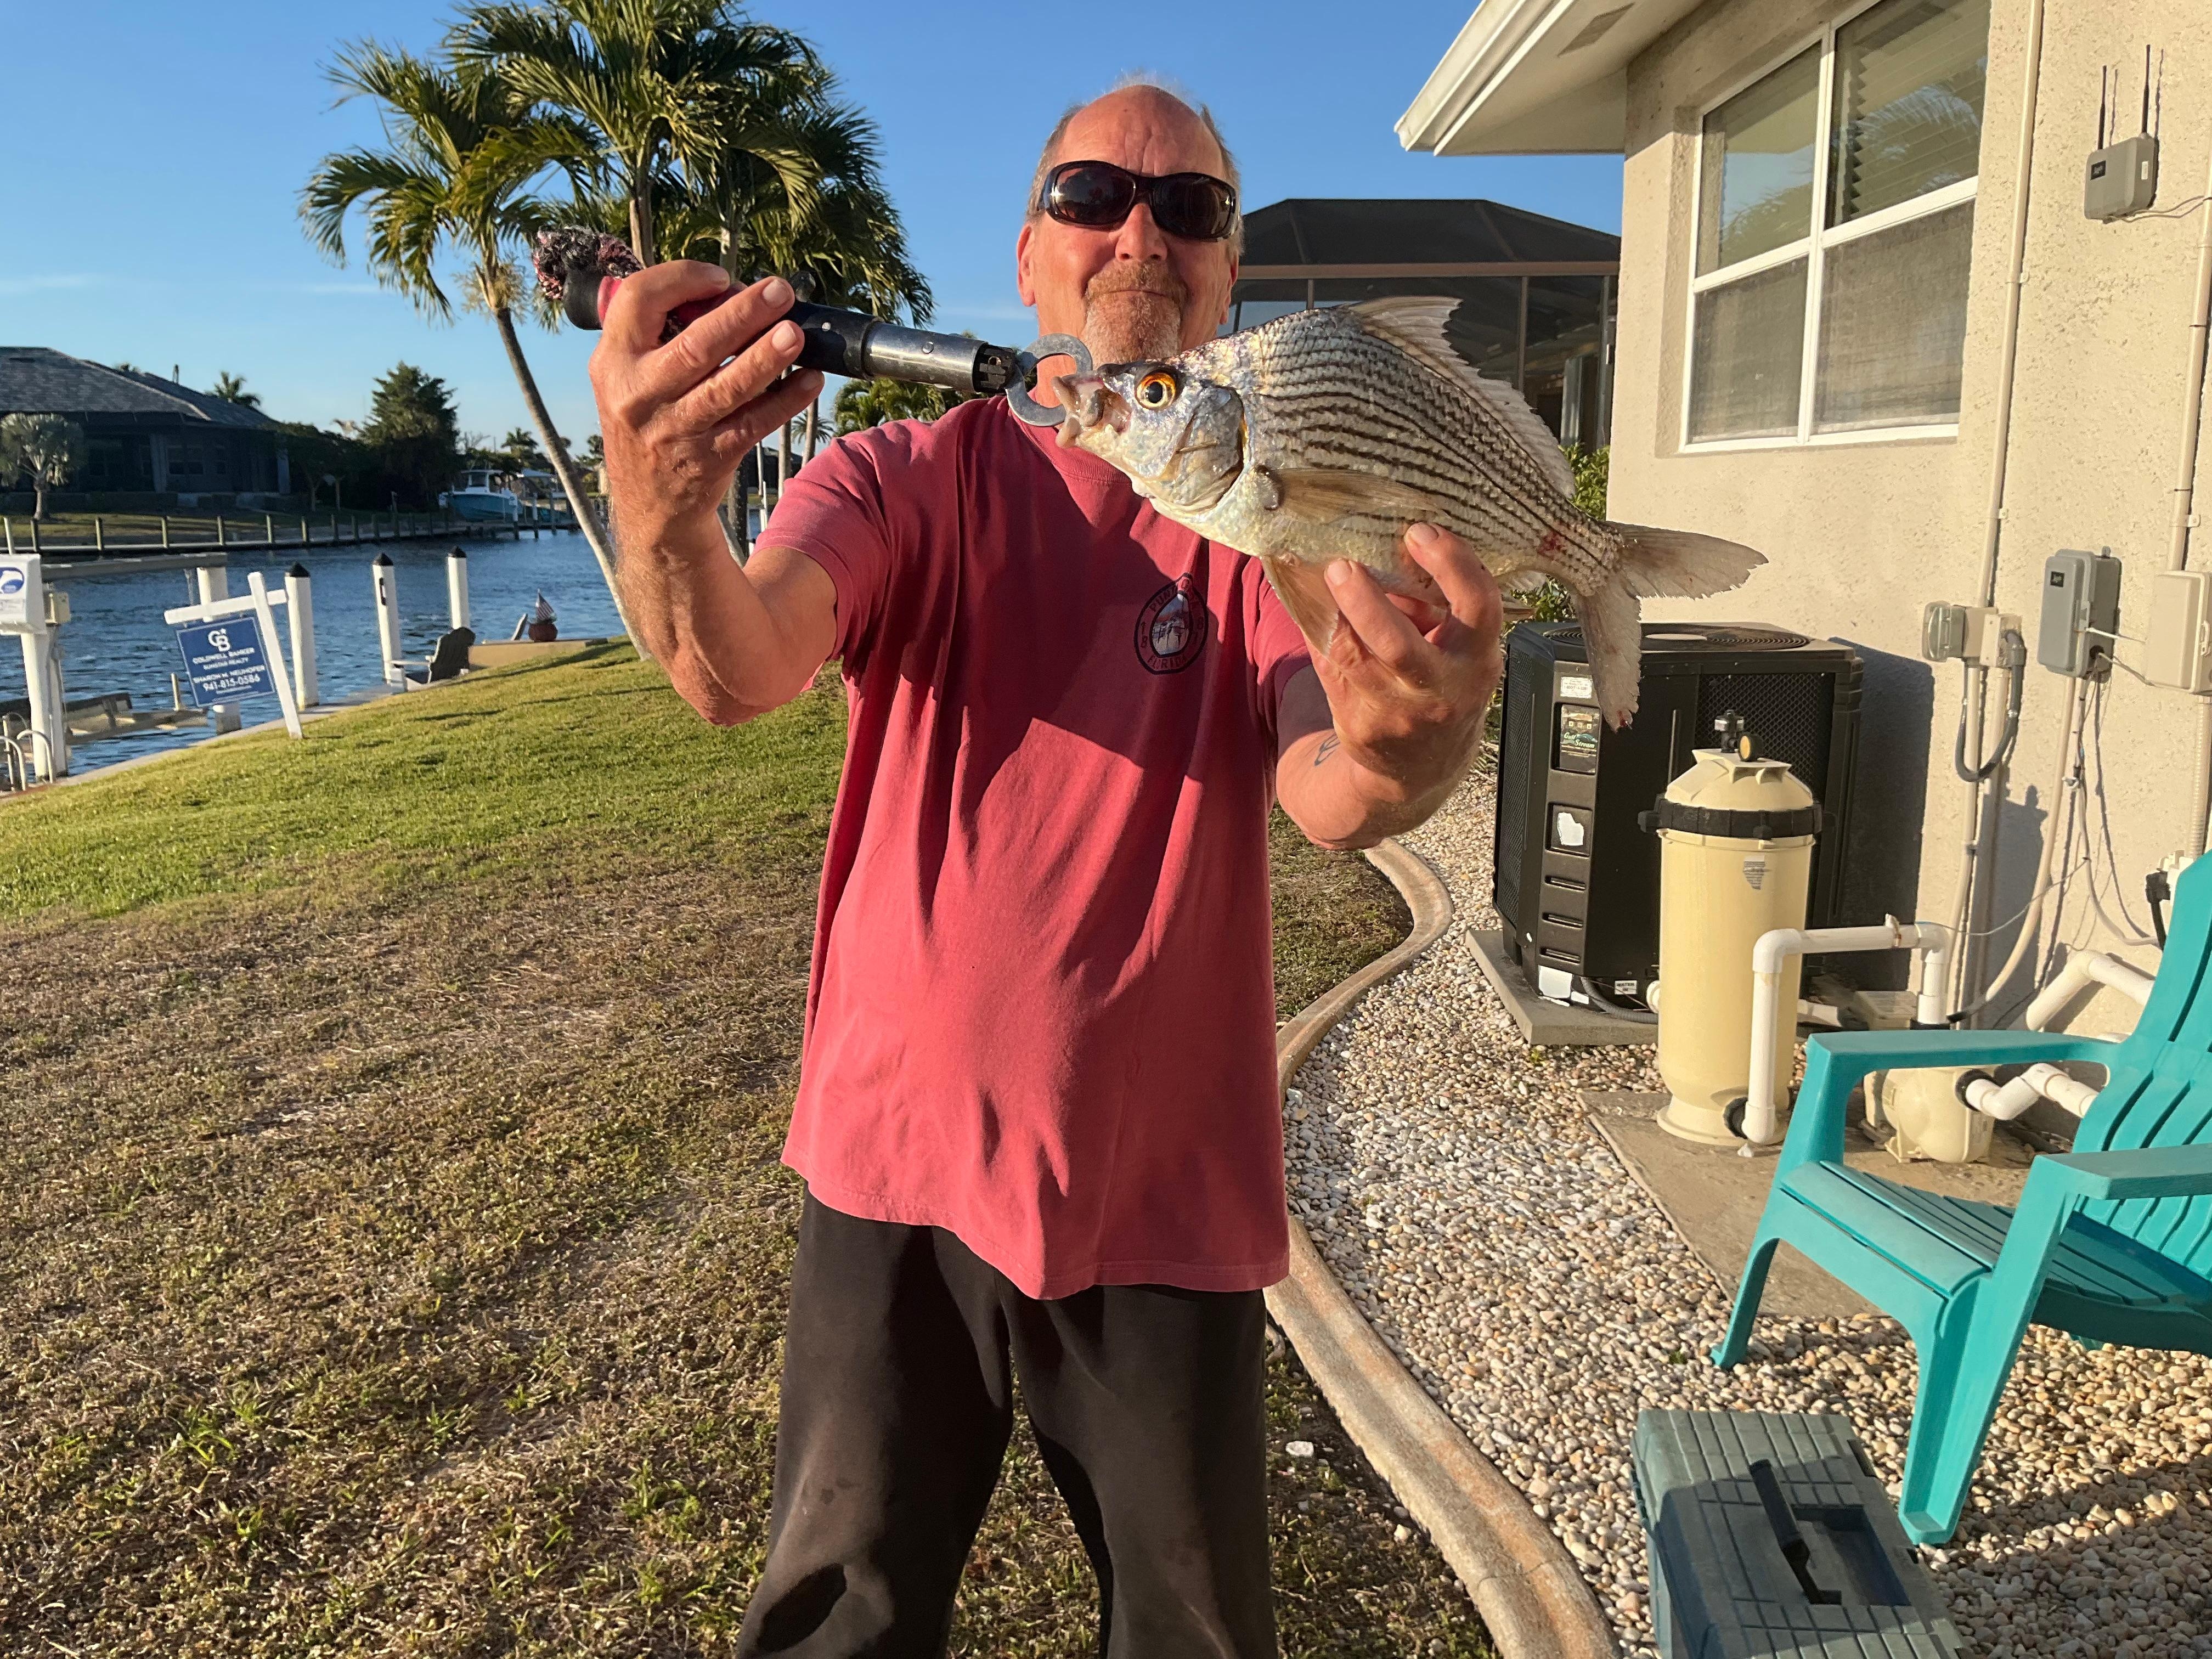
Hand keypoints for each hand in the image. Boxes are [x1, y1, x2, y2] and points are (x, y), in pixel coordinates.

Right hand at [589, 264, 824, 535]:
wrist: (649, 504)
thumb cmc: (648, 421)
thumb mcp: (628, 375)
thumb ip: (660, 333)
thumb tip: (731, 292)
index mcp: (613, 360)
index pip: (639, 300)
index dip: (682, 279)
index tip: (722, 277)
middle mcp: (639, 395)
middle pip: (694, 346)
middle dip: (741, 314)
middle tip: (779, 291)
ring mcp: (675, 430)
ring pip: (726, 388)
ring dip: (766, 358)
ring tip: (797, 333)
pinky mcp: (709, 458)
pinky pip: (753, 423)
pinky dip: (785, 401)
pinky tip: (810, 379)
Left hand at [1312, 524, 1502, 798]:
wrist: (1423, 767)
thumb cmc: (1440, 683)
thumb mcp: (1457, 648)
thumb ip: (1432, 606)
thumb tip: (1383, 543)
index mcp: (1477, 657)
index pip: (1478, 604)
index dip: (1453, 563)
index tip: (1420, 532)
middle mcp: (1443, 689)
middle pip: (1399, 645)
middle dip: (1365, 601)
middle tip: (1342, 565)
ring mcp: (1399, 713)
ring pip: (1353, 657)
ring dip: (1332, 613)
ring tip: (1324, 576)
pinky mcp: (1361, 727)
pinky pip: (1331, 670)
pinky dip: (1320, 634)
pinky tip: (1315, 607)